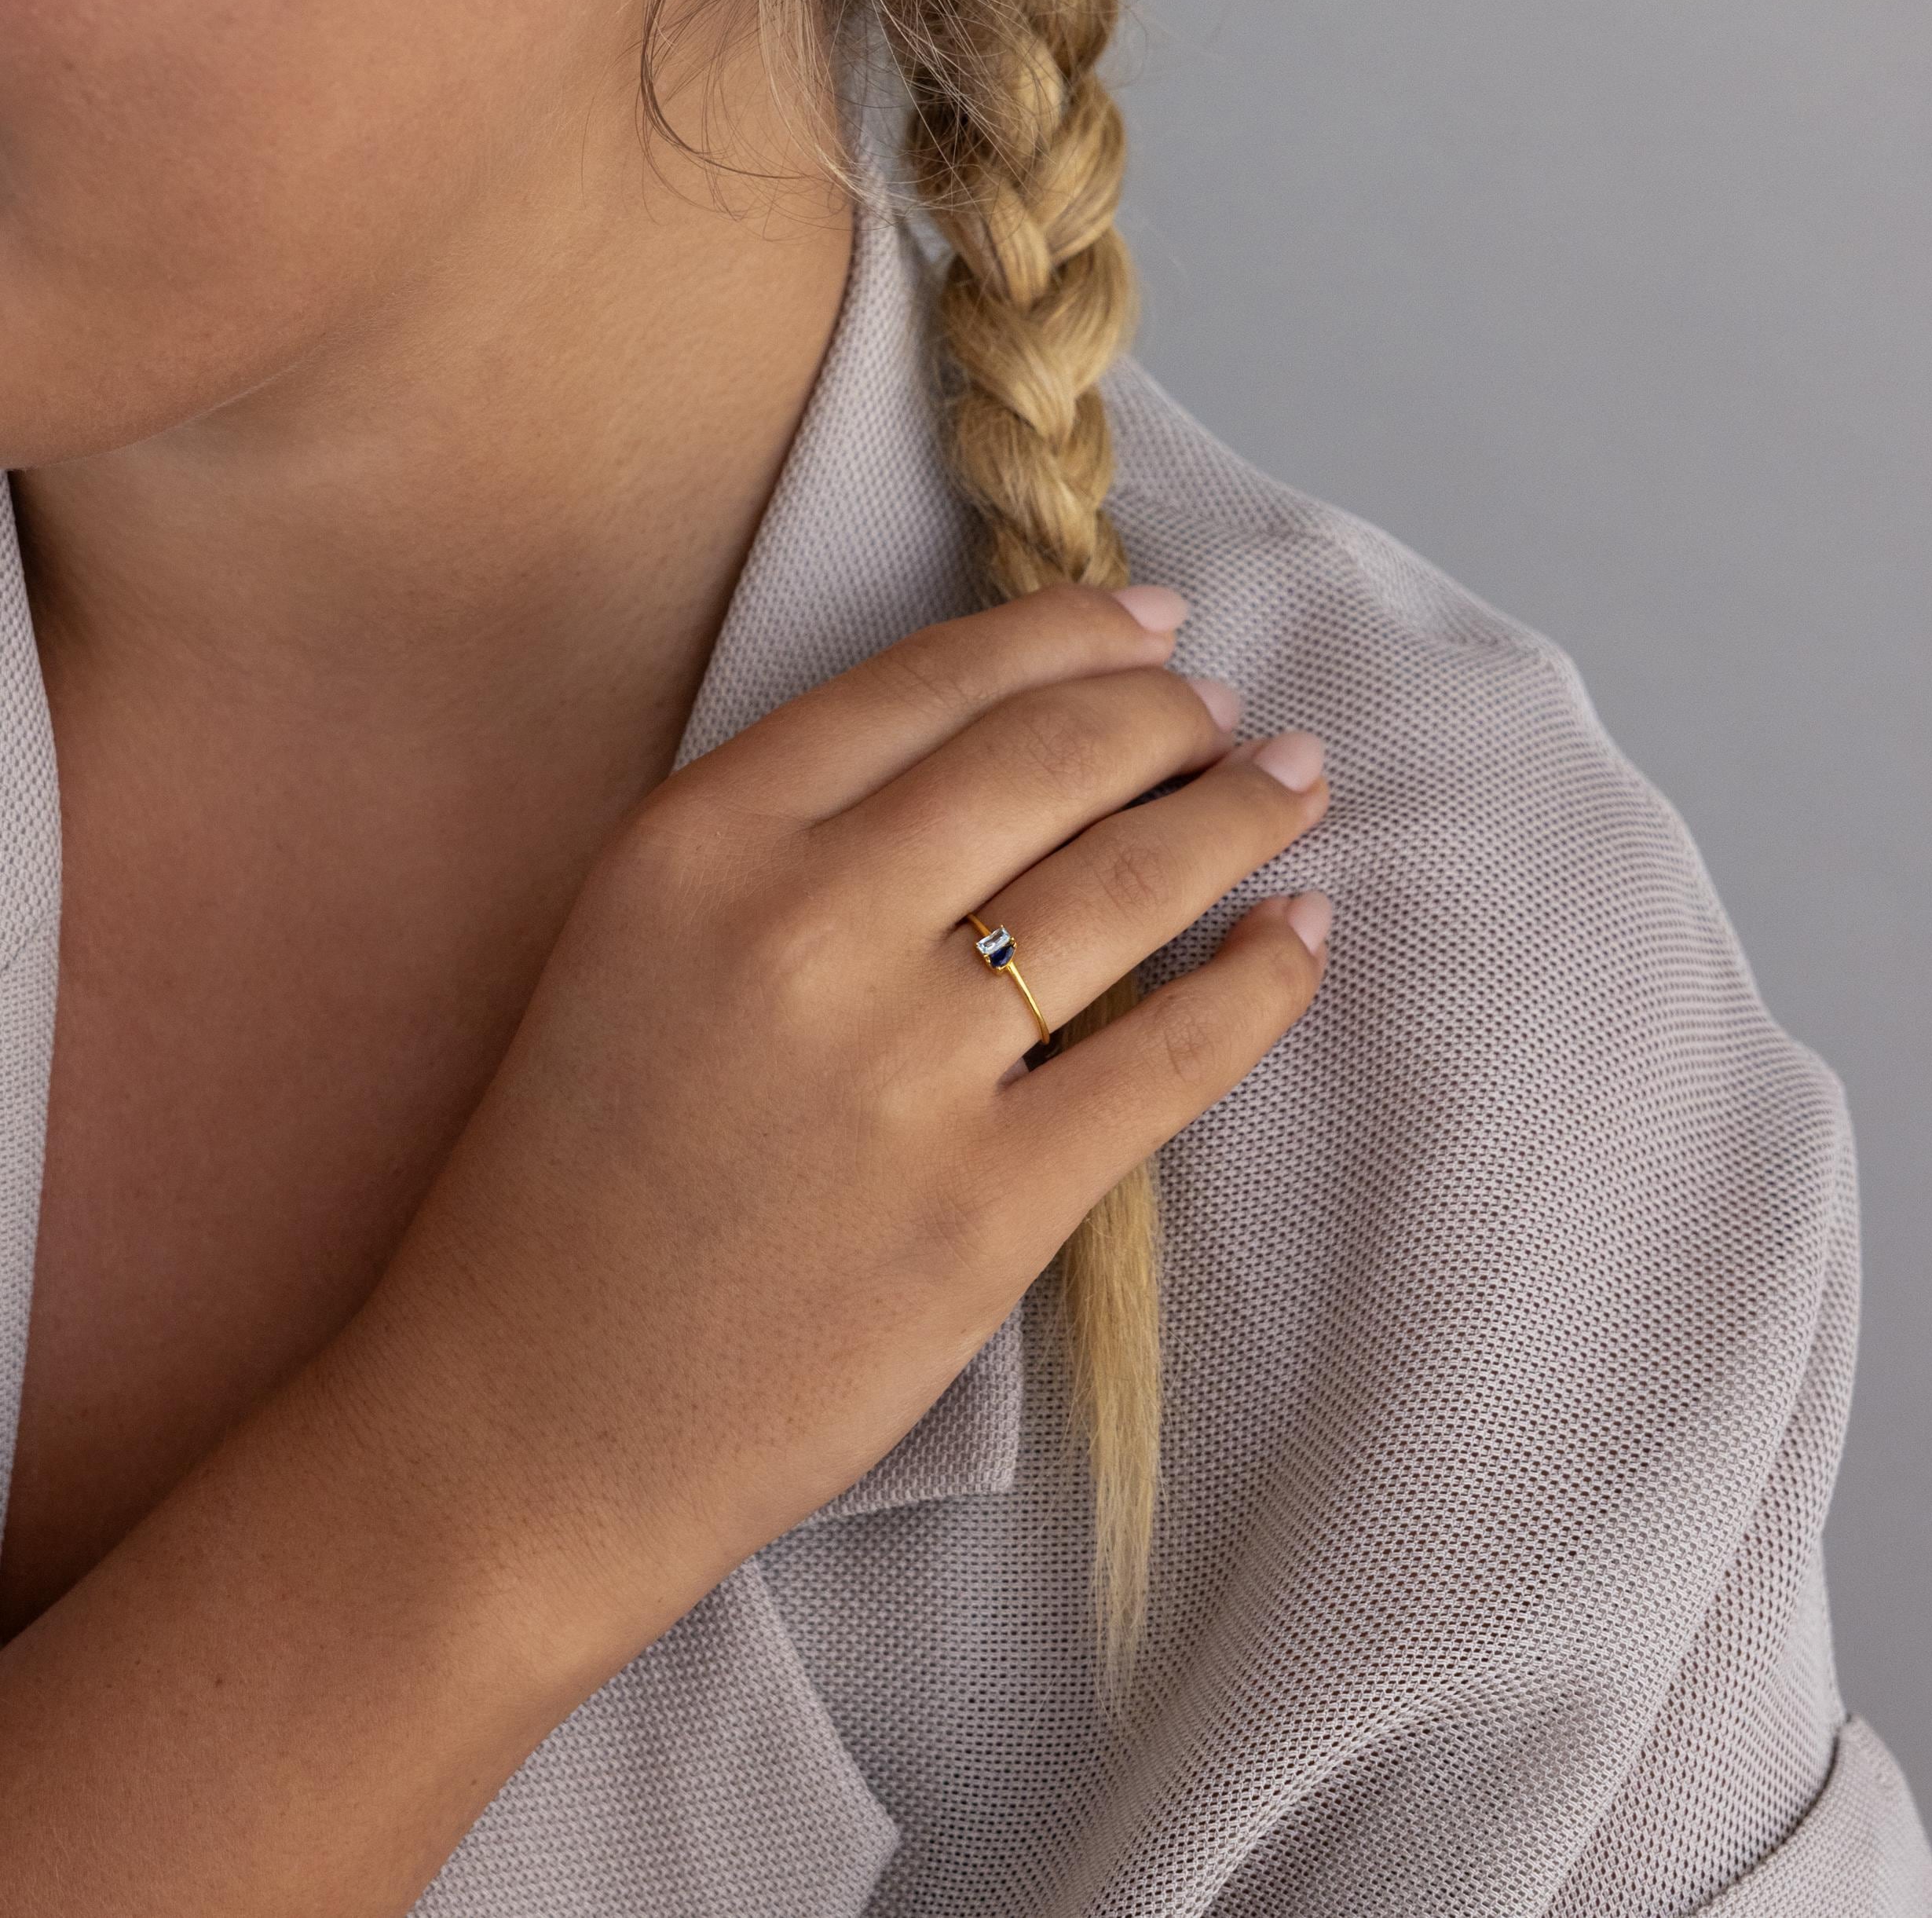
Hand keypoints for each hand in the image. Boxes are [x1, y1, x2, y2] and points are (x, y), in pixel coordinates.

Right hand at [354, 582, 1332, 1656]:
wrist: (524, 1416)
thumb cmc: (572, 1182)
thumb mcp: (637, 949)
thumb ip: (785, 846)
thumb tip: (992, 765)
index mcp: (701, 839)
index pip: (934, 682)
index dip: (1072, 633)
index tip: (1153, 621)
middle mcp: (805, 921)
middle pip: (1052, 758)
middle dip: (1171, 713)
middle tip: (1231, 715)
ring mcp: (903, 1066)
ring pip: (1131, 885)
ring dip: (1237, 815)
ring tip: (1289, 788)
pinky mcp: (986, 1204)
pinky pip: (1175, 1053)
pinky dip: (1263, 981)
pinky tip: (1301, 938)